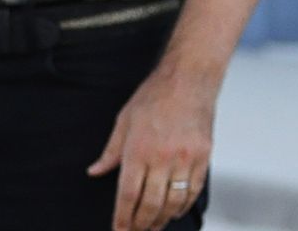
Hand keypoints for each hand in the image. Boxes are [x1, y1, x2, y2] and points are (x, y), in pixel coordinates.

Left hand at [86, 64, 216, 230]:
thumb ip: (110, 151)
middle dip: (141, 224)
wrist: (188, 81)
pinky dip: (183, 206)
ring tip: (153, 226)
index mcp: (138, 149)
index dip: (123, 217)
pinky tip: (174, 212)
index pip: (128, 193)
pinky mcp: (203, 158)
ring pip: (173, 202)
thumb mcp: (123, 121)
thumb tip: (94, 171)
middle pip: (151, 203)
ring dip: (162, 219)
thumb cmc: (153, 98)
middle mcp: (162, 157)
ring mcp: (185, 159)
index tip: (119, 230)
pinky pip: (193, 191)